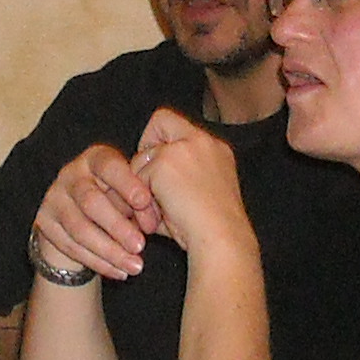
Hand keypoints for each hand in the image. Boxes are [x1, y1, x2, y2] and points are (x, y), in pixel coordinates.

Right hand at [32, 143, 159, 283]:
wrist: (80, 213)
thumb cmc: (116, 197)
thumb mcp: (129, 193)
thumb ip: (140, 203)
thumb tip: (150, 223)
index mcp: (95, 158)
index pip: (109, 166)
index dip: (127, 184)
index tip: (144, 202)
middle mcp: (70, 174)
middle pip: (91, 201)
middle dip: (118, 227)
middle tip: (140, 246)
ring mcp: (54, 198)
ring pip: (80, 229)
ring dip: (110, 251)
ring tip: (135, 266)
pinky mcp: (44, 222)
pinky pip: (71, 247)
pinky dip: (99, 262)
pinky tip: (120, 272)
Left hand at [131, 108, 248, 256]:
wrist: (222, 238)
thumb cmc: (212, 228)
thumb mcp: (202, 193)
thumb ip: (178, 177)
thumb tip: (142, 181)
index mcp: (216, 148)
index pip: (179, 122)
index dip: (160, 140)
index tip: (159, 168)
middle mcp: (202, 140)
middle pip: (159, 120)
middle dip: (147, 155)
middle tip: (149, 189)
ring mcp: (182, 149)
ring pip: (142, 157)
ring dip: (142, 185)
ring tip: (156, 213)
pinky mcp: (164, 164)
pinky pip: (137, 177)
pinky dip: (141, 201)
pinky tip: (156, 217)